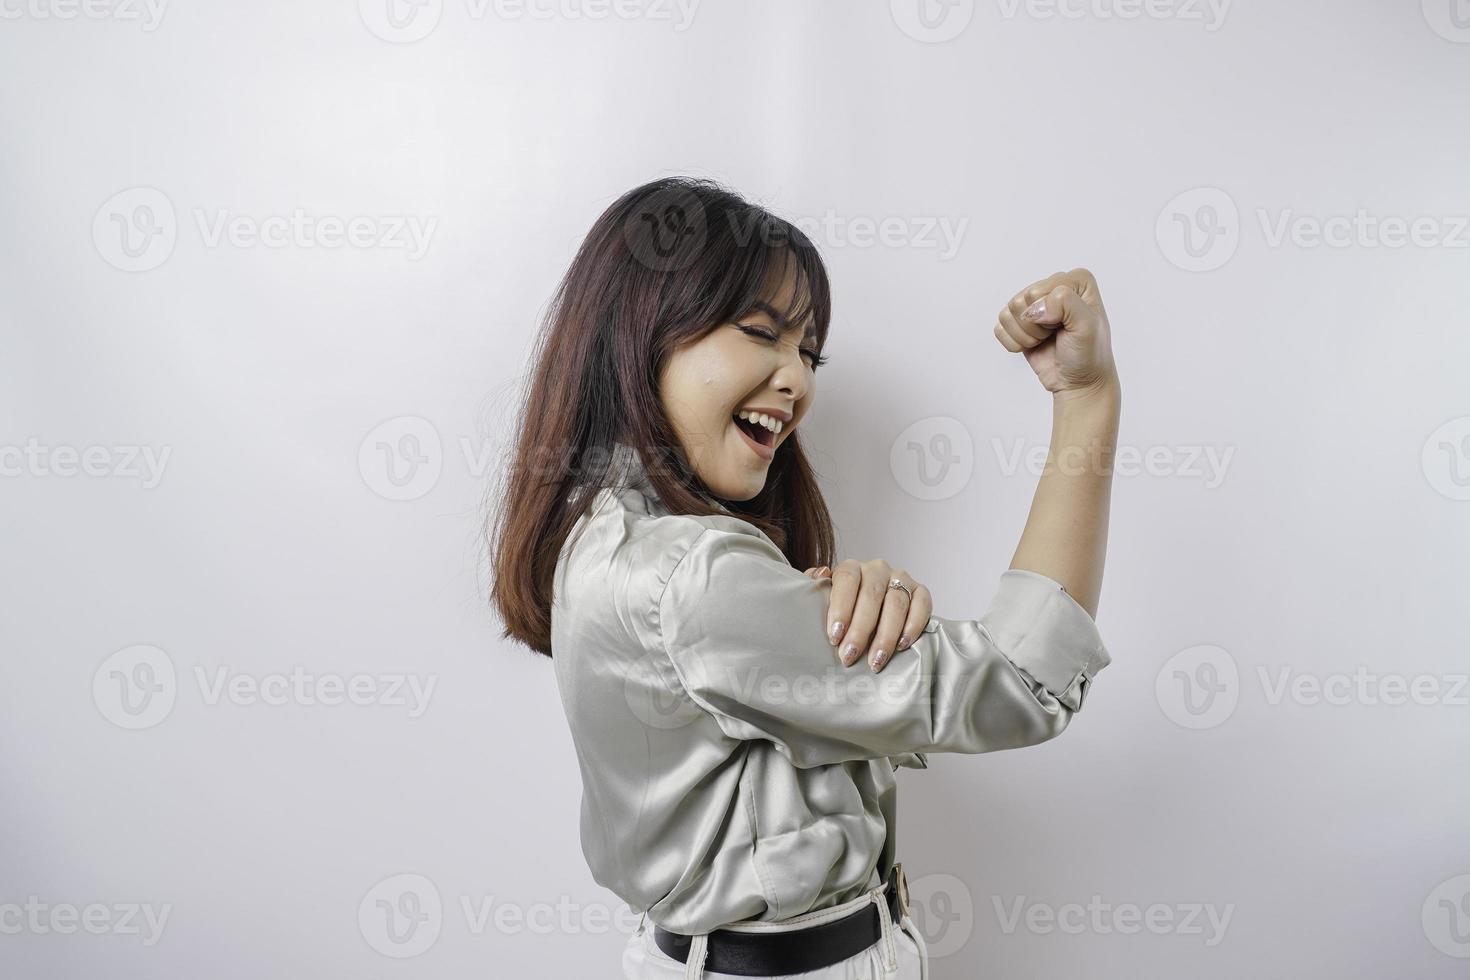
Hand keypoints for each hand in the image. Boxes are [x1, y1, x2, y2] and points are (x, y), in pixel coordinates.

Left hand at [803, 559, 932, 672]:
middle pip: (872, 595)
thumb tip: (819, 575)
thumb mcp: (822, 598)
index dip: (841, 607)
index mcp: (851, 567)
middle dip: (860, 630)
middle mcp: (877, 569)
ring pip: (896, 603)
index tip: (834, 636)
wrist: (868, 612)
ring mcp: (901, 579)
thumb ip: (815, 587)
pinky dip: (914, 626)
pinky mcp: (921, 592)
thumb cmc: (842, 609)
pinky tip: (902, 645)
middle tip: (850, 656)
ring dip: (886, 635)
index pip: (847, 580)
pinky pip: (922, 605)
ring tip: (875, 661)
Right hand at [993, 267, 1118, 396]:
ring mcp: (1035, 304)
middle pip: (1020, 301)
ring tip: (1045, 340)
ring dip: (1025, 335)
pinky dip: (1014, 343)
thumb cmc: (1088, 355)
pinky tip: (1033, 346)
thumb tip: (1035, 308)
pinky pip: (1000, 327)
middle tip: (1054, 335)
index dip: (1048, 314)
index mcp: (1075, 281)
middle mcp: (1053, 287)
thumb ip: (1066, 304)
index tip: (1066, 327)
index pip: (1038, 290)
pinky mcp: (1019, 322)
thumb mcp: (1087, 326)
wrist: (1079, 382)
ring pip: (1007, 313)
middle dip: (1035, 326)